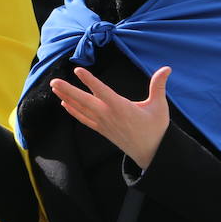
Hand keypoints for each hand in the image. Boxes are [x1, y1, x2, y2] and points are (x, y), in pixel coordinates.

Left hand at [50, 66, 170, 168]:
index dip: (90, 81)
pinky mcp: (102, 130)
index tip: (78, 71)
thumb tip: (167, 68)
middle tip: (53, 81)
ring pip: (81, 109)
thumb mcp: (159, 106)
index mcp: (121, 108)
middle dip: (68, 90)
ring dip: (67, 98)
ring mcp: (103, 124)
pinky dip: (73, 111)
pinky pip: (84, 119)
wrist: (151, 153)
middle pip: (84, 101)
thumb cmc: (156, 129)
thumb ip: (158, 86)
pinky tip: (65, 104)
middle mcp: (108, 115)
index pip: (102, 91)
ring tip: (54, 88)